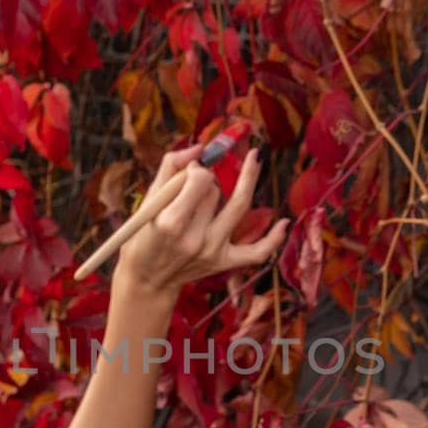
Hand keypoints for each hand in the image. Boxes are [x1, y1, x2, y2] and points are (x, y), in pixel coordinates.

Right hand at [115, 146, 289, 296]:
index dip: (197, 169)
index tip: (189, 171)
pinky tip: (285, 222)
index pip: (201, 181)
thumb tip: (199, 148)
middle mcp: (195, 239)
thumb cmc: (143, 236)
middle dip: (208, 181)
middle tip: (196, 184)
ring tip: (254, 159)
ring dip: (244, 183)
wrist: (147, 279)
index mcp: (171, 222)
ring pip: (236, 207)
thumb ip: (170, 168)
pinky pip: (256, 252)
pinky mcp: (224, 262)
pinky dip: (273, 239)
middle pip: (216, 191)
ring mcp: (212, 252)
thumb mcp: (148, 201)